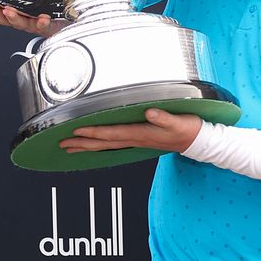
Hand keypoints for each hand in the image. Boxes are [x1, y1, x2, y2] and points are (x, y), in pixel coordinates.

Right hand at [0, 0, 68, 36]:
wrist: (70, 23)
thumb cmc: (52, 8)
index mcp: (19, 12)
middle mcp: (25, 20)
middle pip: (5, 19)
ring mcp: (35, 24)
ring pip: (21, 24)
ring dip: (14, 18)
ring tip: (10, 11)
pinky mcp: (48, 28)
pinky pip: (44, 27)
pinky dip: (42, 22)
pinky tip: (43, 18)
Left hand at [58, 108, 202, 153]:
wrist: (197, 140)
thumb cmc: (188, 129)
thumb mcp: (179, 121)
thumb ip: (164, 117)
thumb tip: (149, 112)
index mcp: (142, 133)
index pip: (112, 134)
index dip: (93, 132)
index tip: (76, 131)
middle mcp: (136, 140)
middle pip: (103, 143)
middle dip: (82, 144)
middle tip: (63, 144)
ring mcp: (137, 141)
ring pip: (106, 146)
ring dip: (87, 147)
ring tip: (70, 148)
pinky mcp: (140, 140)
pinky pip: (114, 145)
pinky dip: (100, 146)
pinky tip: (95, 145)